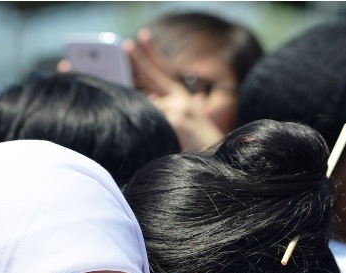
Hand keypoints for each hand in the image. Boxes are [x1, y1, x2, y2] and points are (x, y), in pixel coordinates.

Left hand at [125, 30, 224, 151]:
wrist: (220, 163)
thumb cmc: (197, 151)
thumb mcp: (181, 127)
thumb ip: (165, 111)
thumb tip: (149, 97)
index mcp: (183, 101)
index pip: (163, 72)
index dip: (151, 54)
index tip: (142, 36)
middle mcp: (181, 101)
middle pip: (153, 76)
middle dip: (138, 59)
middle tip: (126, 44)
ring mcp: (179, 109)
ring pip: (149, 105)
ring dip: (146, 117)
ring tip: (159, 121)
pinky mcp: (175, 120)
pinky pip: (152, 117)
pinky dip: (149, 124)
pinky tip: (157, 132)